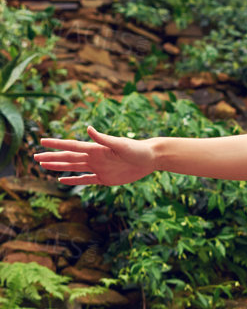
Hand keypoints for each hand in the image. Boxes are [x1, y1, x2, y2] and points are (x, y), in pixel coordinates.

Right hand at [32, 125, 155, 187]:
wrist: (149, 159)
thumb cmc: (137, 149)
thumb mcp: (120, 144)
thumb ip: (103, 138)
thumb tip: (88, 128)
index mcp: (95, 148)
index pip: (71, 146)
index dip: (56, 144)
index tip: (41, 141)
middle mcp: (94, 157)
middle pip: (68, 158)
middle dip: (51, 157)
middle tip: (35, 157)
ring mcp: (98, 168)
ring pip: (73, 168)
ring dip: (59, 167)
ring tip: (44, 166)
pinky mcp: (105, 179)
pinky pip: (86, 180)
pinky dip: (74, 181)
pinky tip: (62, 181)